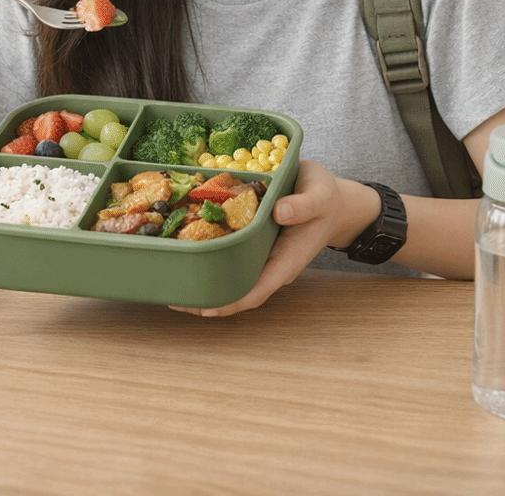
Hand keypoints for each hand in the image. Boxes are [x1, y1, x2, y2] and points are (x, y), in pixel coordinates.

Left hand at [170, 159, 350, 317]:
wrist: (330, 198)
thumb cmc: (326, 197)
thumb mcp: (320, 195)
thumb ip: (303, 205)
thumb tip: (278, 212)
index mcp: (286, 260)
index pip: (257, 290)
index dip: (230, 302)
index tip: (205, 309)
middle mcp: (270, 263)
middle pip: (237, 289)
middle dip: (208, 297)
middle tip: (174, 296)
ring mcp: (261, 254)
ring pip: (231, 274)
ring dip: (205, 279)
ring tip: (173, 280)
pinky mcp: (254, 241)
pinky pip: (230, 254)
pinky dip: (211, 255)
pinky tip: (188, 249)